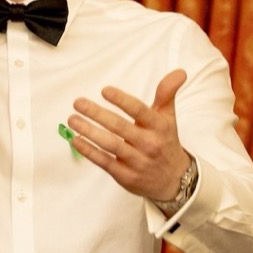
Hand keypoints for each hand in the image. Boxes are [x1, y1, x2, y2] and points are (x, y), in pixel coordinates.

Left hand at [66, 69, 190, 199]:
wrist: (174, 180)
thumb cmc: (166, 142)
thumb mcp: (169, 117)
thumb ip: (167, 93)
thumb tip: (179, 72)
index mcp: (159, 127)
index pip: (139, 110)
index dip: (121, 100)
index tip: (105, 91)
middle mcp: (149, 144)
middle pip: (119, 126)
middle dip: (96, 113)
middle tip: (78, 103)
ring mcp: (137, 161)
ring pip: (110, 144)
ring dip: (88, 131)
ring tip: (73, 120)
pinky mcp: (126, 176)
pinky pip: (104, 162)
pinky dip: (89, 151)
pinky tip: (76, 140)